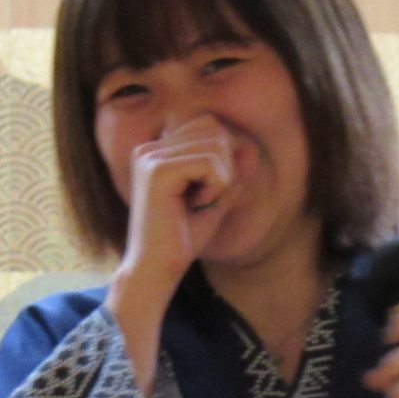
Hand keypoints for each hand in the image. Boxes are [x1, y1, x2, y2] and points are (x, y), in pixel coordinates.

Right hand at [114, 114, 236, 296]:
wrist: (157, 270)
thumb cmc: (183, 240)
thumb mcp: (216, 200)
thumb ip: (232, 173)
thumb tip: (250, 147)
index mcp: (155, 152)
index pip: (209, 127)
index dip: (222, 158)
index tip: (203, 194)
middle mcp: (148, 149)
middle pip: (213, 129)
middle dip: (223, 166)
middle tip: (202, 200)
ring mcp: (149, 157)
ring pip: (215, 144)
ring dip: (220, 179)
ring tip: (197, 204)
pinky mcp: (157, 170)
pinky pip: (210, 162)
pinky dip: (216, 186)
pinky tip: (196, 206)